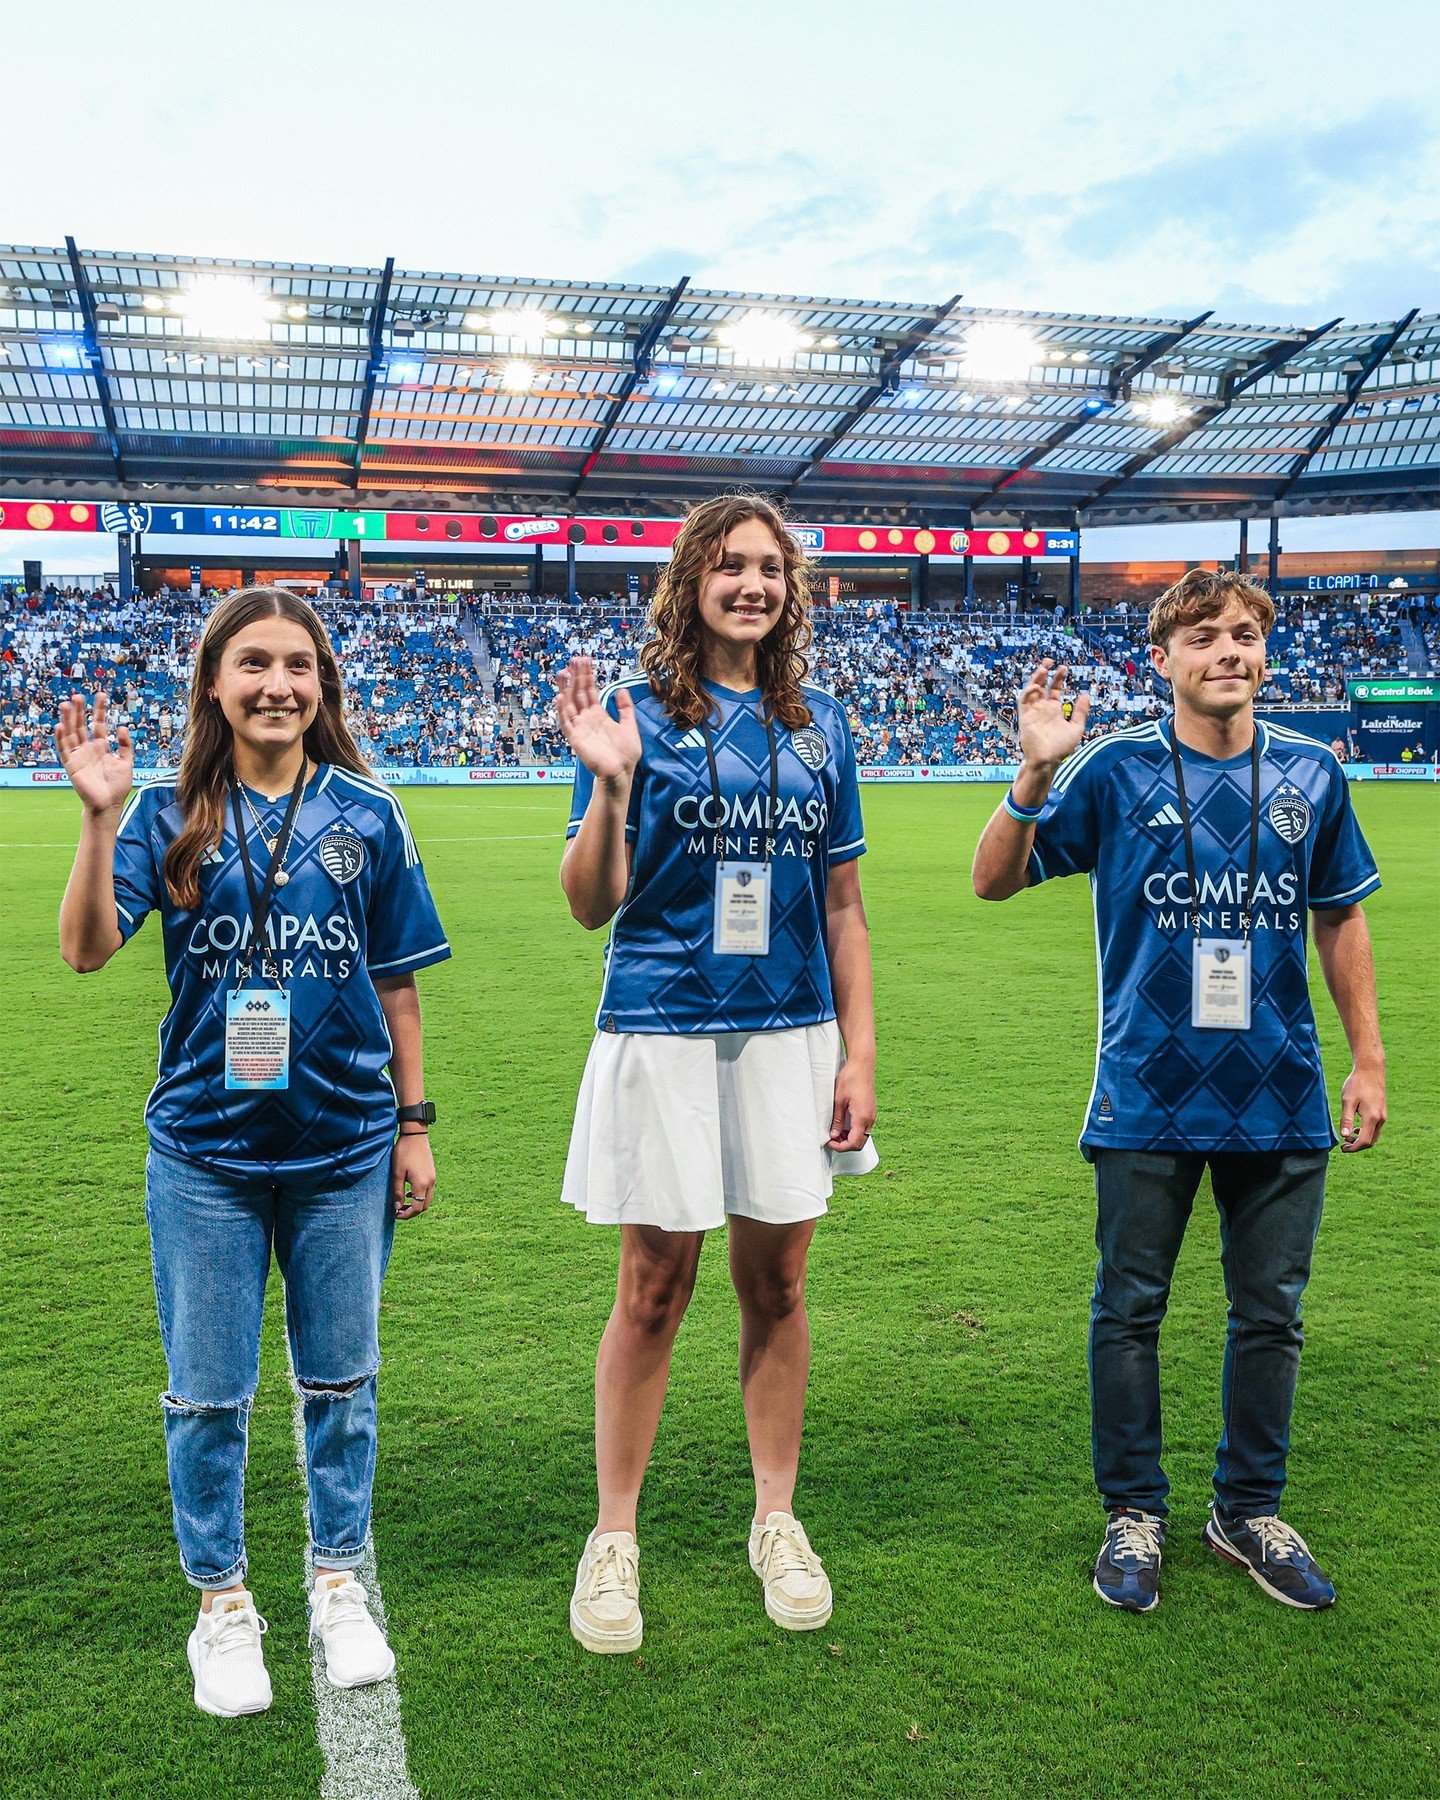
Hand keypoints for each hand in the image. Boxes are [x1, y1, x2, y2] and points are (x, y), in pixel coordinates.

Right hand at [55, 691, 133, 816]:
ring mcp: (79, 756)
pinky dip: (61, 738)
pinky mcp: (72, 766)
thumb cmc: (118, 786)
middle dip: (79, 711)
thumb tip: (121, 727)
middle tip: (78, 696)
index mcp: (101, 747)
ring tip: (66, 705)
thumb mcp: (126, 762)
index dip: (99, 710)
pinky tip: (59, 726)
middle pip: (81, 726)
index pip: (98, 724)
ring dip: (67, 720)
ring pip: (70, 734)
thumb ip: (125, 745)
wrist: (109, 804)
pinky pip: (64, 750)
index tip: (101, 695)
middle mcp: (88, 749)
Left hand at [391, 1132, 436, 1218]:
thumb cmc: (404, 1152)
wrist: (416, 1135)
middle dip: (412, 1211)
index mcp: (422, 1184)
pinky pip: (428, 1190)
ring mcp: (433, 1178)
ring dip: (416, 1203)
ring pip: (427, 1198)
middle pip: (424, 1205)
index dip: (406, 1215)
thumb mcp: (397, 1173)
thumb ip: (398, 1192)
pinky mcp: (432, 1173)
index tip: (396, 1215)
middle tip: (399, 1211)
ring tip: (403, 1202)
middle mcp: (431, 1183)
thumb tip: (397, 1207)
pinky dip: (420, 1196)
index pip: (417, 1208)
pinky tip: (410, 1191)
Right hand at [555, 656, 640, 782]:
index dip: (586, 676)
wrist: (621, 773)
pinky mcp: (576, 738)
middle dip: (575, 676)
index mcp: (598, 714)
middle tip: (573, 660)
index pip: (589, 691)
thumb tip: (622, 689)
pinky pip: (566, 723)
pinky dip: (562, 710)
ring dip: (565, 689)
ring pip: (569, 704)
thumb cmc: (626, 754)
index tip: (583, 661)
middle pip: (578, 693)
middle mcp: (587, 719)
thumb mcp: (629, 726)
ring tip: (562, 673)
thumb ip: (625, 708)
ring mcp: (580, 727)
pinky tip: (560, 697)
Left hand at [828, 1060, 875, 1152]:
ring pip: (862, 1136)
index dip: (841, 1146)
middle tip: (832, 1139)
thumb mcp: (839, 1100)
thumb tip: (834, 1134)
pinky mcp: (871, 1111)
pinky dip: (854, 1131)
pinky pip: (864, 1128)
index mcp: (862, 1117)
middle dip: (845, 1145)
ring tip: (835, 1132)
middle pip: (860, 1143)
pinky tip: (844, 1126)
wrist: (862, 1065)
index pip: (853, 1143)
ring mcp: (872, 1115)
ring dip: (850, 1138)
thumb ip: (837, 1120)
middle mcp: (870, 1118)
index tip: (830, 1141)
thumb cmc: (850, 1079)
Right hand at [1017, 662, 1089, 771]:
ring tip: (1043, 669)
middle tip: (1049, 661)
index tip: (1063, 668)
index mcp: (1054, 710)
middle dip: (1044, 672)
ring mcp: (1033, 712)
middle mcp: (1043, 709)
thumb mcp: (1076, 727)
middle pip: (1041, 685)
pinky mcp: (1025, 717)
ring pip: (1032, 690)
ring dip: (1035, 679)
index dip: (1058, 678)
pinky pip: (1024, 701)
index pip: (1055, 689)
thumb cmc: (1061, 748)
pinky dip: (1028, 692)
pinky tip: (1037, 686)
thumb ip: (1080, 711)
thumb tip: (1086, 694)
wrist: (1047, 760)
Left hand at [1338, 1064, 1386, 1151]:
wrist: (1371, 1069)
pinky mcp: (1382, 1111)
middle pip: (1371, 1141)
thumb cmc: (1357, 1084)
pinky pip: (1376, 1128)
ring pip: (1374, 1135)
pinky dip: (1366, 1132)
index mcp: (1372, 1117)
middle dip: (1358, 1145)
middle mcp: (1381, 1118)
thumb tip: (1344, 1136)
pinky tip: (1356, 1127)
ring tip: (1348, 1136)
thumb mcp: (1348, 1101)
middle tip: (1344, 1145)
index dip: (1354, 1148)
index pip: (1365, 1141)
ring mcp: (1383, 1115)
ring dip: (1362, 1139)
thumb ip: (1347, 1119)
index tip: (1343, 1149)